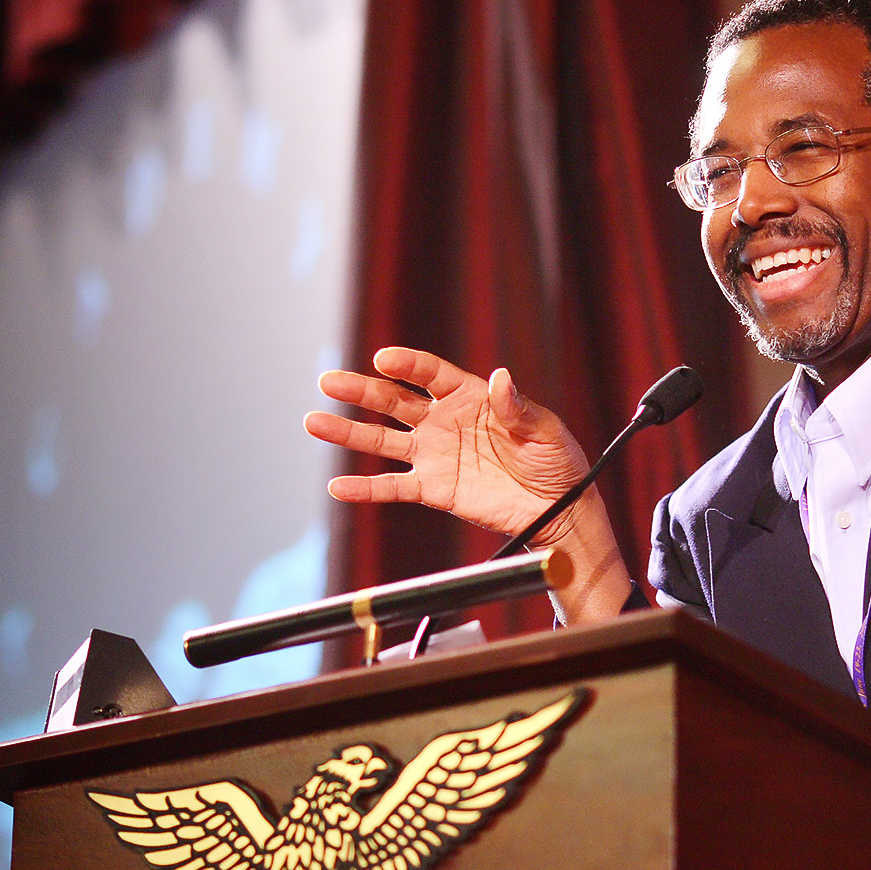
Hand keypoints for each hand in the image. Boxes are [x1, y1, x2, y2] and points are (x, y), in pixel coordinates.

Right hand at [306, 347, 588, 537]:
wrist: (557, 510)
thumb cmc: (555, 461)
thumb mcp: (543, 429)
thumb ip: (517, 407)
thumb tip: (501, 378)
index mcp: (470, 397)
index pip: (430, 374)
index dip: (406, 365)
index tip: (383, 359)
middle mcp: (444, 422)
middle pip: (394, 401)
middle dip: (360, 391)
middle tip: (328, 381)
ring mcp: (434, 455)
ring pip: (382, 441)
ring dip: (348, 433)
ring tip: (313, 422)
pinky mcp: (433, 489)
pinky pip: (392, 487)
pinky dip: (365, 489)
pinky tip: (337, 486)